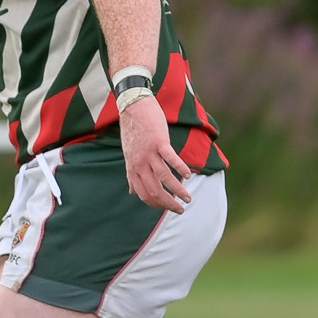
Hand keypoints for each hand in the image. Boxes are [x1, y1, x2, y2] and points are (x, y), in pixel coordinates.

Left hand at [119, 95, 192, 211]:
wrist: (132, 108)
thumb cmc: (133, 132)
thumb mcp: (128, 156)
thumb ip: (131, 175)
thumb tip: (132, 192)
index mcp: (132, 169)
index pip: (143, 194)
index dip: (156, 204)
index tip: (168, 208)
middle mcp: (139, 164)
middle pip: (154, 190)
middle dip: (168, 203)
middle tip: (181, 210)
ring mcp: (148, 153)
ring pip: (164, 178)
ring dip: (178, 190)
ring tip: (188, 198)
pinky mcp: (158, 142)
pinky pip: (170, 159)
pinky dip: (180, 168)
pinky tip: (189, 175)